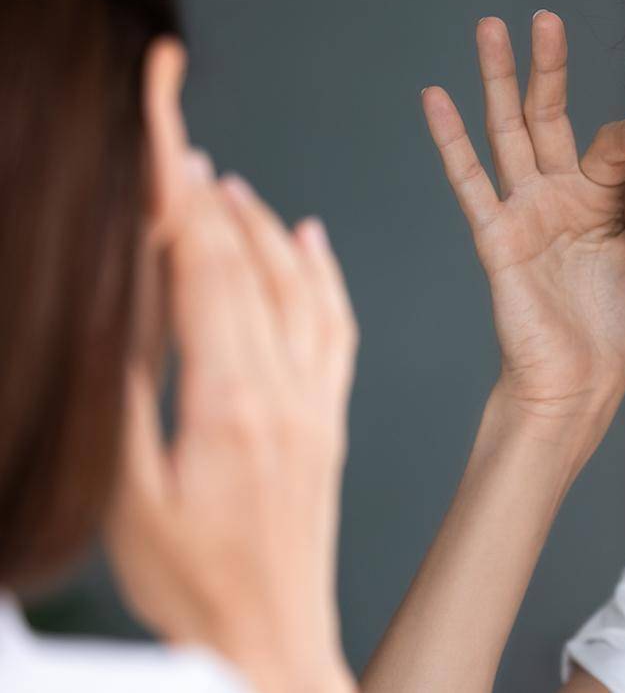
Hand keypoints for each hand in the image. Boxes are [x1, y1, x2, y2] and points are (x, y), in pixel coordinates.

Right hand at [105, 150, 357, 692]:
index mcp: (230, 405)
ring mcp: (316, 406)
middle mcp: (285, 394)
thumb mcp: (130, 498)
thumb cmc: (194, 587)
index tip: (163, 150)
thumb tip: (121, 312)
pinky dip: (325, 277)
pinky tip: (312, 243)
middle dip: (211, 202)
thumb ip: (128, 399)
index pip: (204, 275)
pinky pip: (338, 330)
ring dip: (264, 230)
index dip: (180, 205)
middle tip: (181, 148)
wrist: (271, 641)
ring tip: (230, 186)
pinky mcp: (330, 423)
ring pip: (300, 291)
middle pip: (249, 270)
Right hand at [422, 11, 624, 420]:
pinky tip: (435, 97)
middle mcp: (562, 196)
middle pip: (550, 116)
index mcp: (606, 201)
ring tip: (489, 28)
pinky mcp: (498, 237)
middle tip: (543, 17)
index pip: (616, 148)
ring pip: (508, 132)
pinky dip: (451, 140)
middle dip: (547, 66)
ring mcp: (527, 212)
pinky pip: (471, 182)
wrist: (582, 383)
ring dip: (497, 80)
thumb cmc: (623, 331)